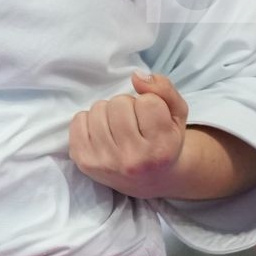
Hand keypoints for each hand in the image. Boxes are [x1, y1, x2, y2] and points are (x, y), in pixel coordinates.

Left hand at [69, 72, 189, 199]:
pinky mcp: (84, 161)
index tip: (152, 120)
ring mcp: (105, 162)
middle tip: (135, 123)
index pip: (148, 101)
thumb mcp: (176, 113)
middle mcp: (133, 160)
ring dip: (109, 113)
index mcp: (161, 148)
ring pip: (98, 108)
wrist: (149, 179)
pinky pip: (78, 119)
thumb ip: (163, 88)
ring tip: (119, 129)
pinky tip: (104, 134)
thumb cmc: (164, 140)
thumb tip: (136, 76)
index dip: (150, 103)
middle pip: (119, 103)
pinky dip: (90, 120)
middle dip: (128, 106)